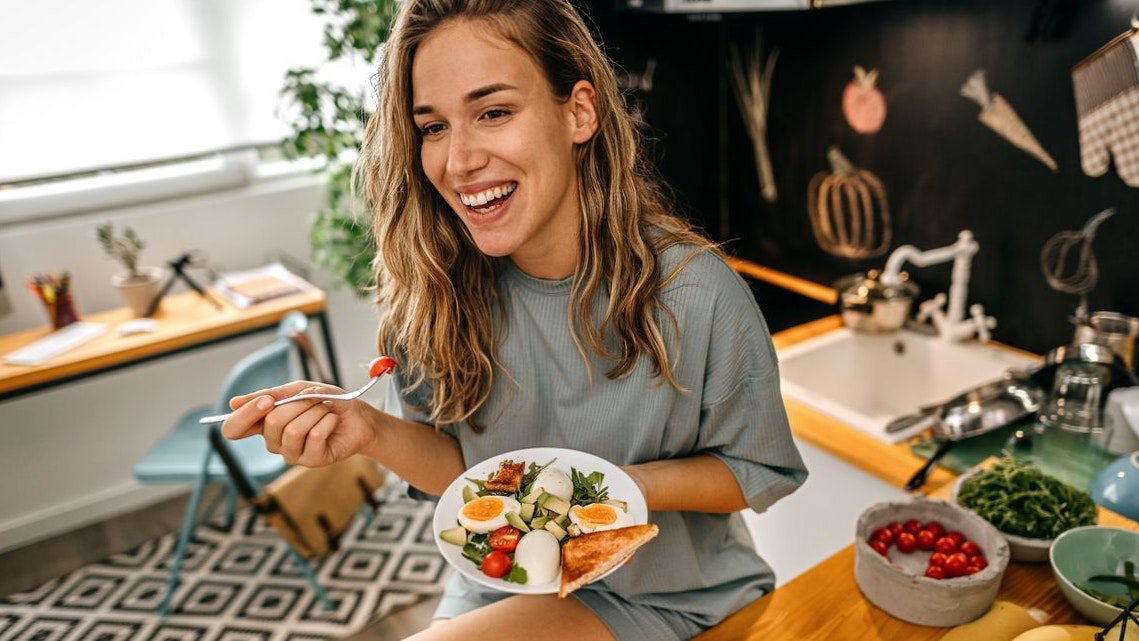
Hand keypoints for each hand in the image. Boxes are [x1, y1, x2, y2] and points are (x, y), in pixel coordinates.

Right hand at [220, 381, 377, 466]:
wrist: (359, 416)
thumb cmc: (328, 402)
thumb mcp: (300, 390)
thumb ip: (271, 395)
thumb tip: (233, 403)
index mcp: (265, 423)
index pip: (235, 428)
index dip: (245, 415)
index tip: (266, 401)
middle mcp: (274, 441)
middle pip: (271, 423)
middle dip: (299, 403)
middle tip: (315, 398)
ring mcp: (291, 454)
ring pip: (293, 430)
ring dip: (315, 411)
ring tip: (326, 409)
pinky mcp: (311, 461)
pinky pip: (314, 436)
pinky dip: (328, 421)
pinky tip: (333, 421)